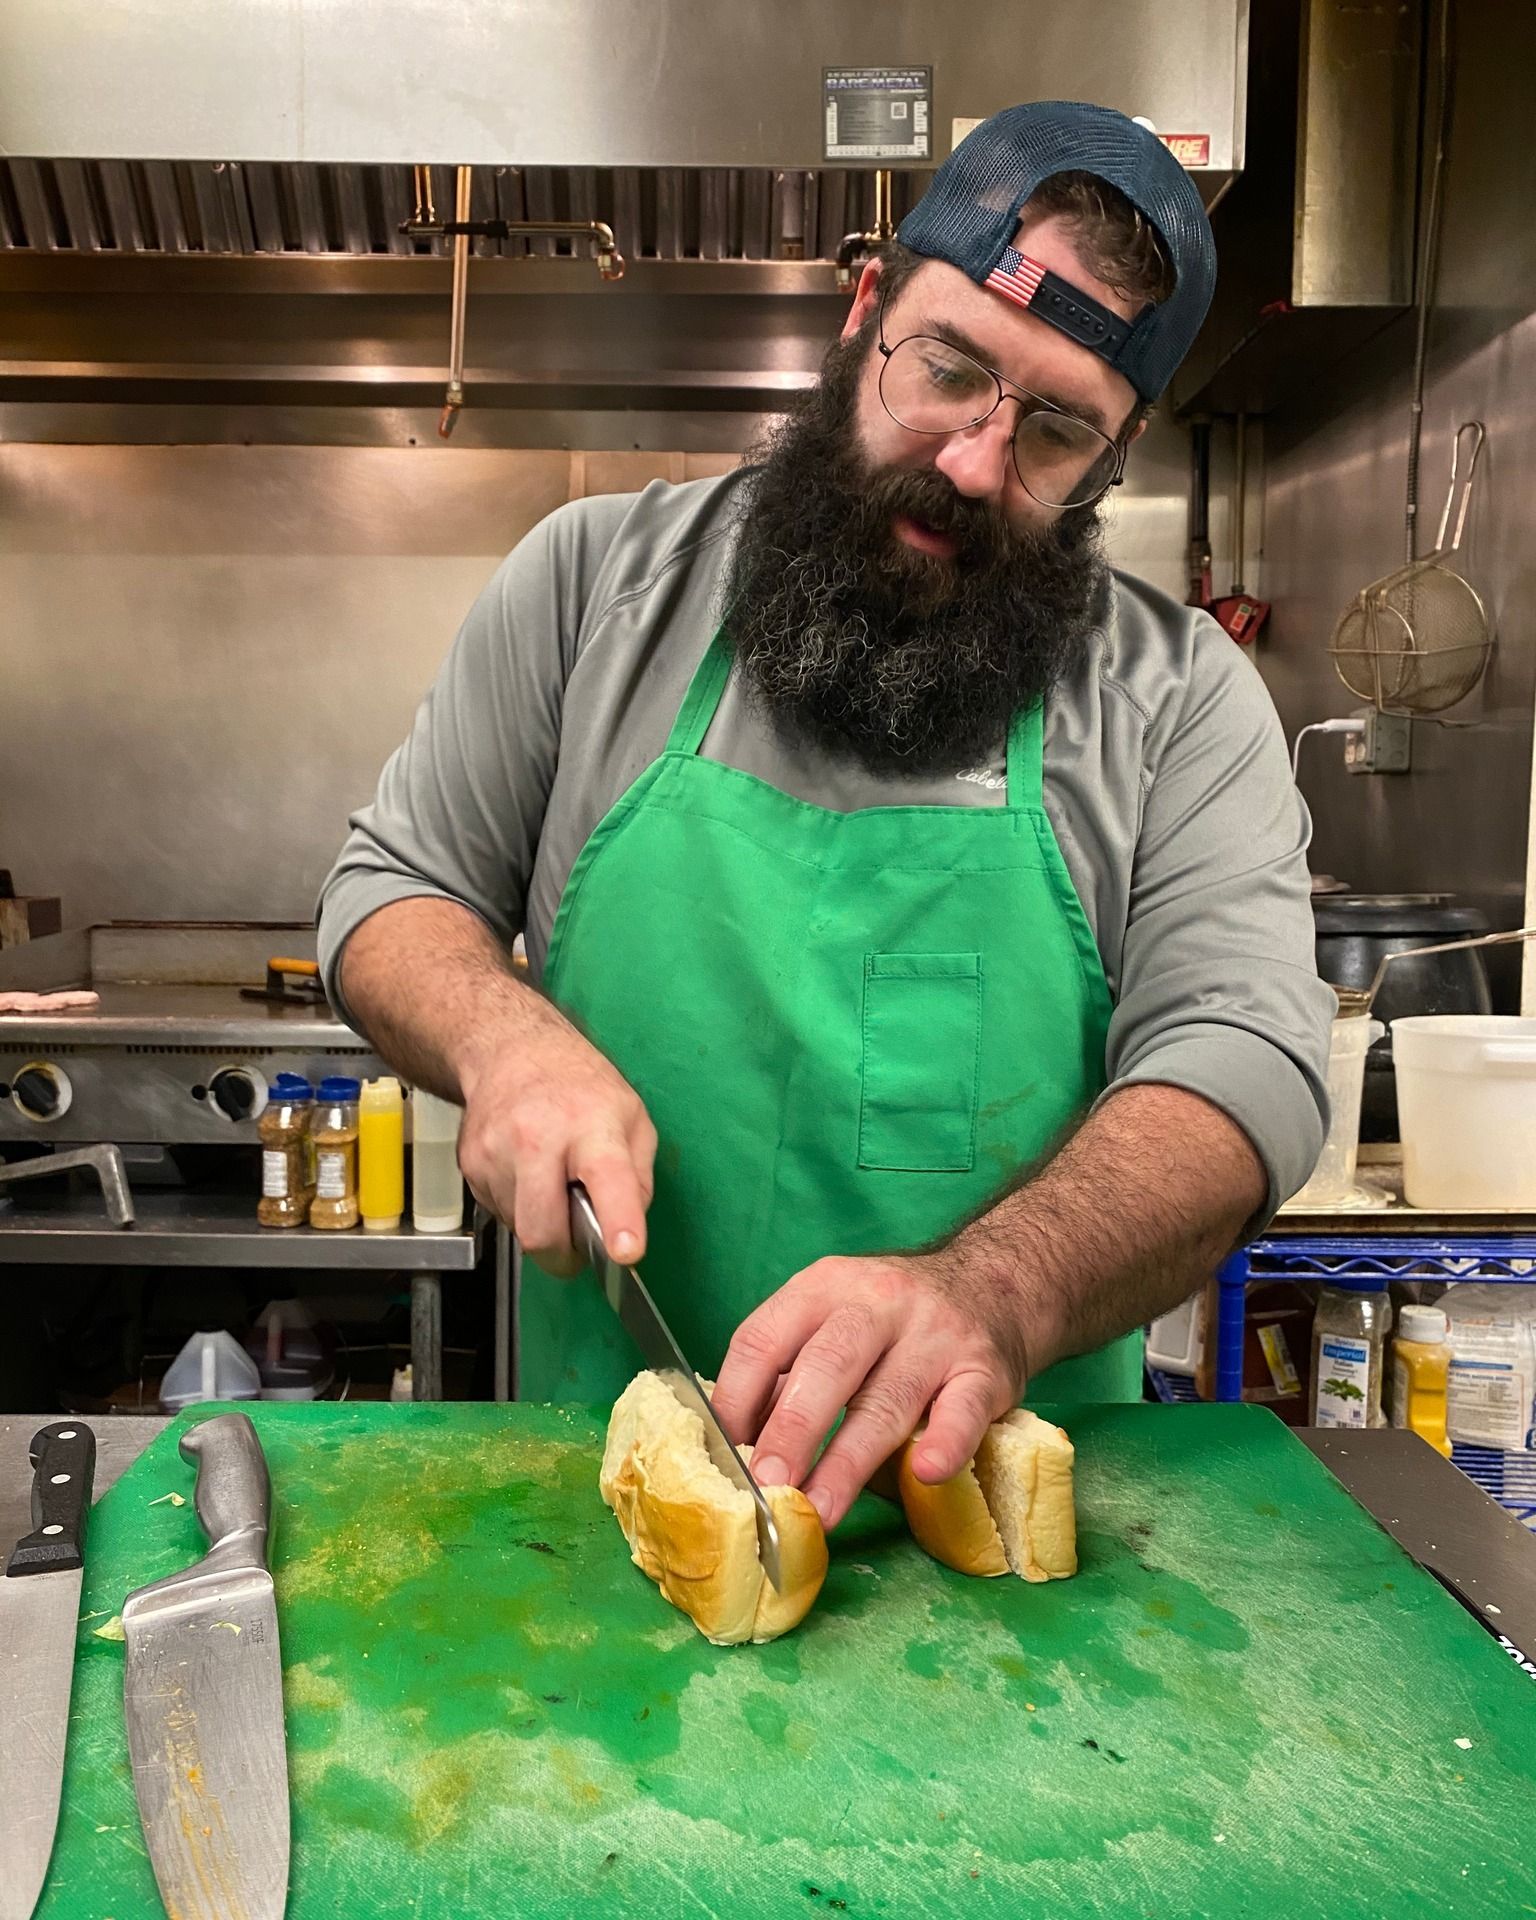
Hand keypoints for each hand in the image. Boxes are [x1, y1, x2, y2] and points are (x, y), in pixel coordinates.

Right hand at [455, 1014, 657, 1274]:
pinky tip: (526, 1173)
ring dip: (539, 1224)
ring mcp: (496, 1152)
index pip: (607, 1178)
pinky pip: (499, 1212)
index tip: (625, 1252)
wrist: (511, 1051)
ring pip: (518, 1228)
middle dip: (563, 1255)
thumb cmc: (579, 1086)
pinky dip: (517, 1207)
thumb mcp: (632, 1118)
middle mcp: (538, 1137)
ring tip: (549, 1182)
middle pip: (542, 1230)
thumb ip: (638, 1179)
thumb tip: (625, 1227)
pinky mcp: (469, 1164)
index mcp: (592, 1126)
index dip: (618, 1221)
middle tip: (578, 1242)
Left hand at [711, 1250, 1029, 1529]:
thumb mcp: (833, 1317)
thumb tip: (736, 1446)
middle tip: (768, 1485)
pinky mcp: (984, 1369)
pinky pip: (963, 1409)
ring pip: (886, 1400)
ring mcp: (935, 1334)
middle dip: (791, 1431)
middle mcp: (877, 1302)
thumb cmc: (892, 1319)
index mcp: (823, 1287)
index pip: (765, 1340)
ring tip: (821, 1511)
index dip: (737, 1399)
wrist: (993, 1283)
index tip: (723, 1455)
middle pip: (826, 1368)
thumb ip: (789, 1372)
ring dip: (849, 1462)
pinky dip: (945, 1441)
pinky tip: (926, 1470)